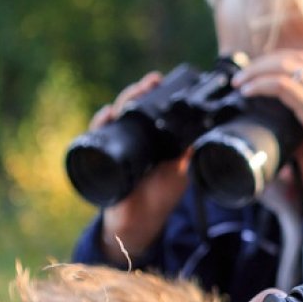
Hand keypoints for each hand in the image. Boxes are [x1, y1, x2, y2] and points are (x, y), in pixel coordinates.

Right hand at [93, 72, 190, 264]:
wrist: (138, 222)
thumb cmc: (159, 198)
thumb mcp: (180, 173)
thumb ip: (187, 153)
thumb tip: (204, 131)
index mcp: (152, 138)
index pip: (150, 108)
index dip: (153, 93)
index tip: (159, 80)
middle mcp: (133, 137)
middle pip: (132, 105)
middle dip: (139, 91)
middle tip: (150, 81)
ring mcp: (116, 144)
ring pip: (116, 114)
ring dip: (123, 100)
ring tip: (134, 93)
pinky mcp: (103, 155)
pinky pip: (97, 134)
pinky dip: (101, 122)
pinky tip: (108, 115)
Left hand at [233, 51, 302, 205]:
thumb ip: (295, 126)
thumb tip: (271, 132)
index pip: (299, 59)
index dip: (274, 60)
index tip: (254, 72)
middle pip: (289, 57)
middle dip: (260, 62)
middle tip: (240, 76)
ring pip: (283, 66)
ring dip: (256, 70)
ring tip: (239, 82)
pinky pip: (283, 85)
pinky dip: (262, 85)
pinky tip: (248, 92)